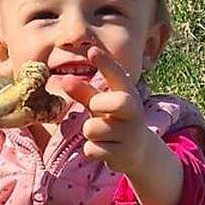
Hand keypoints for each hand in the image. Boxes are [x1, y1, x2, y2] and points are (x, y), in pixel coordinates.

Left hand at [50, 46, 156, 175]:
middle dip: (99, 105)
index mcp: (127, 94)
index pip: (118, 75)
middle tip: (98, 110)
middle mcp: (133, 112)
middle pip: (117, 102)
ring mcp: (131, 134)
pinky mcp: (123, 154)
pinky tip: (105, 150)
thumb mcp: (101, 105)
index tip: (92, 50)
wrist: (139, 153)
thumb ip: (84, 93)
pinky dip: (92, 151)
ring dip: (90, 133)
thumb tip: (65, 80)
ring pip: (94, 129)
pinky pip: (92, 150)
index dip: (106, 63)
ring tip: (102, 135)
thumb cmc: (114, 121)